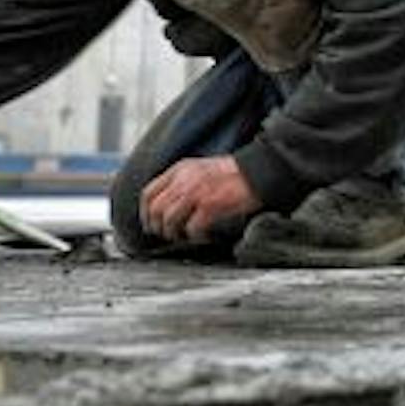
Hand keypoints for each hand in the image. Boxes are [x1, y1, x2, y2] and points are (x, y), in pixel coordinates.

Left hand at [141, 155, 262, 245]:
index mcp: (180, 169)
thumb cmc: (234, 174)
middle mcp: (184, 179)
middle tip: (167, 234)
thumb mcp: (200, 169)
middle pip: (155, 209)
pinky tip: (202, 235)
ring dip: (174, 233)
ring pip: (169, 220)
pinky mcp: (210, 204)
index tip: (150, 223)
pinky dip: (194, 236)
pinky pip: (191, 228)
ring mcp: (196, 192)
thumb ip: (181, 182)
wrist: (259, 171)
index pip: (148, 193)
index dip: (145, 213)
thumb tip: (166, 206)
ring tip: (185, 235)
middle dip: (157, 227)